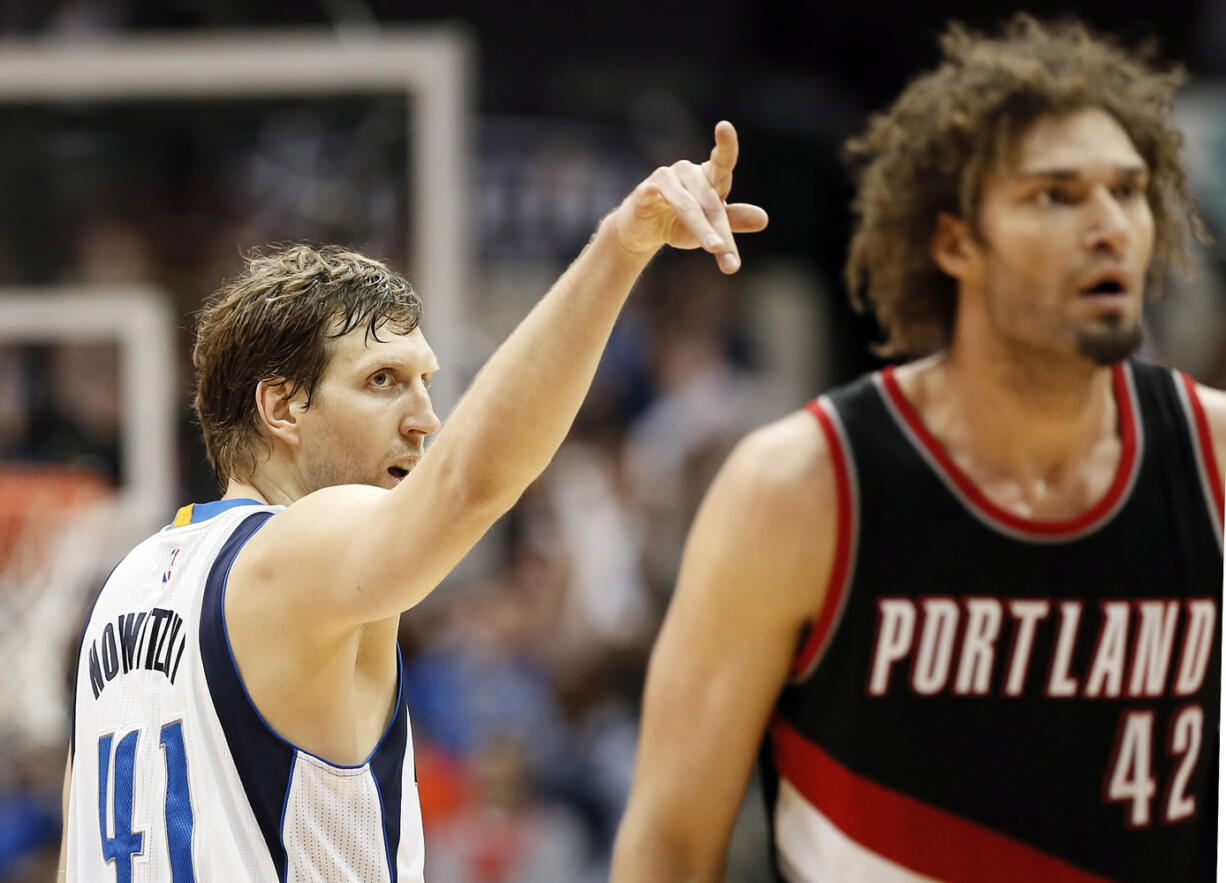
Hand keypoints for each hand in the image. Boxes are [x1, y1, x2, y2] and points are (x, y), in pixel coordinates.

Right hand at [612, 121, 768, 273]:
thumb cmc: (679, 224)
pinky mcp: (644, 191)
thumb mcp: (710, 226)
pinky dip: (657, 200)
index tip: (724, 127)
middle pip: (710, 202)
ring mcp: (665, 178)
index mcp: (709, 177)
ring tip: (715, 249)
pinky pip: (655, 195)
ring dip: (702, 228)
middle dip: (721, 233)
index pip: (722, 160)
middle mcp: (688, 172)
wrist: (642, 233)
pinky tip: (657, 202)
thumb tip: (763, 219)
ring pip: (688, 205)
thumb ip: (734, 221)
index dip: (725, 144)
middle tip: (731, 263)